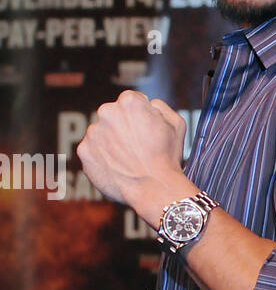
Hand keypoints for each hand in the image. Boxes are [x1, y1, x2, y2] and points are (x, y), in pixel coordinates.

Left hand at [77, 90, 185, 205]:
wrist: (153, 188)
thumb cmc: (167, 157)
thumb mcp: (176, 124)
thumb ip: (160, 106)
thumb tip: (149, 104)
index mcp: (129, 101)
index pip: (130, 101)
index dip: (140, 115)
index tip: (145, 130)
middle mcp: (107, 112)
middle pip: (113, 115)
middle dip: (122, 127)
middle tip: (136, 147)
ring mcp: (93, 132)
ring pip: (101, 133)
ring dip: (111, 143)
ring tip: (128, 160)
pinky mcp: (84, 152)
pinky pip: (92, 151)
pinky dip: (102, 158)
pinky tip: (117, 168)